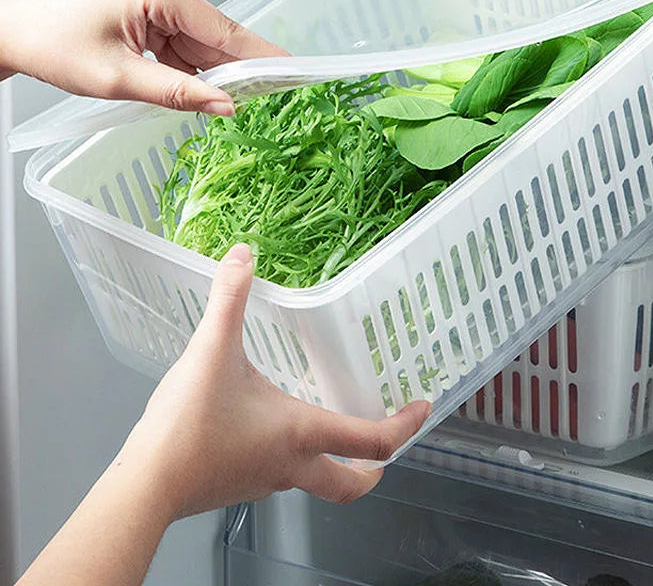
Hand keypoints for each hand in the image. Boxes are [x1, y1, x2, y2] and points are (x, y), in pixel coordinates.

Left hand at [0, 0, 285, 115]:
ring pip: (202, 39)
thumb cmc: (49, 41)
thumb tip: (225, 107)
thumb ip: (179, 93)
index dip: (264, 58)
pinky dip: (190, 63)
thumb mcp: (119, 78)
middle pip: (217, 36)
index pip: (226, 32)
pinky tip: (194, 85)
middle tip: (262, 104)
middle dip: (234, 71)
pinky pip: (185, 36)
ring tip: (216, 102)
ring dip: (208, 71)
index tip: (298, 72)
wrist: (10, 26)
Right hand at [120, 244, 430, 518]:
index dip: (406, 426)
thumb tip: (243, 253)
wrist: (142, 485)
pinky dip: (293, 456)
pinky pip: (280, 475)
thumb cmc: (188, 423)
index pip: (371, 441)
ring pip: (314, 479)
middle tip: (386, 450)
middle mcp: (292, 466)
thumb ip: (230, 298)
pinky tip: (270, 430)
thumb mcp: (212, 350)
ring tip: (329, 424)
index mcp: (301, 432)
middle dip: (376, 469)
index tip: (423, 407)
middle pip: (350, 486)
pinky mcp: (238, 486)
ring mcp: (265, 482)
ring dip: (332, 458)